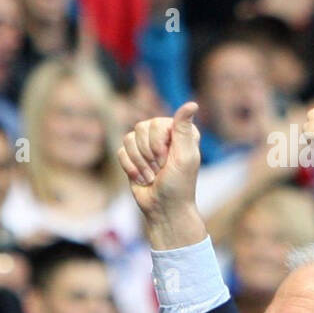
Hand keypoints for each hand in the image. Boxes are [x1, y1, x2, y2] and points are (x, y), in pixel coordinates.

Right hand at [117, 102, 206, 247]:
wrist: (163, 209)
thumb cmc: (178, 185)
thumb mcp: (185, 156)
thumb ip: (184, 129)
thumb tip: (192, 103)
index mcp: (180, 132)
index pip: (157, 122)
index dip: (158, 143)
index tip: (168, 160)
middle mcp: (163, 136)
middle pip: (141, 128)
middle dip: (148, 154)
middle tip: (160, 169)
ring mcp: (146, 146)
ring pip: (128, 139)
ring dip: (139, 163)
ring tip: (151, 175)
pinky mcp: (132, 158)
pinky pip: (120, 152)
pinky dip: (130, 168)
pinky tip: (142, 179)